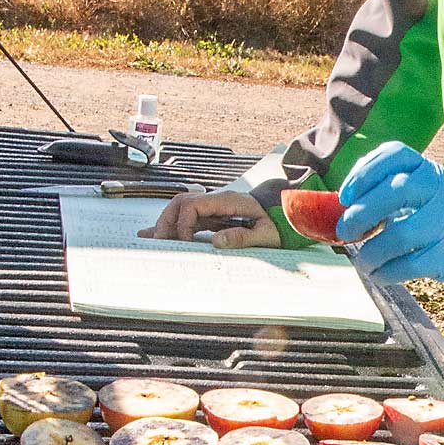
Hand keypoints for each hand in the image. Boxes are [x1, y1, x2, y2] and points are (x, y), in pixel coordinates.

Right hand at [138, 190, 280, 249]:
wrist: (289, 217)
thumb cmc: (280, 225)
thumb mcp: (266, 235)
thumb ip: (243, 238)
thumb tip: (216, 241)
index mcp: (229, 201)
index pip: (193, 205)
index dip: (184, 224)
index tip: (185, 243)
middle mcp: (218, 201)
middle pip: (181, 202)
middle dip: (167, 221)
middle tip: (160, 243)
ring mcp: (215, 208)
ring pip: (181, 209)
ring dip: (167, 223)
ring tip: (154, 240)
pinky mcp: (214, 217)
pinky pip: (189, 219)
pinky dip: (173, 227)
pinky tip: (156, 234)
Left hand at [336, 142, 443, 295]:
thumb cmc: (438, 214)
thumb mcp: (420, 193)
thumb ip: (385, 193)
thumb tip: (336, 209)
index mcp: (427, 169)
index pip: (395, 154)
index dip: (365, 171)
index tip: (345, 195)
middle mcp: (439, 189)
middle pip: (396, 190)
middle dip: (362, 212)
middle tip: (344, 231)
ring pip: (401, 233)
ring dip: (372, 252)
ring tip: (362, 261)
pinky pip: (411, 264)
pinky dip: (387, 271)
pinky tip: (378, 273)